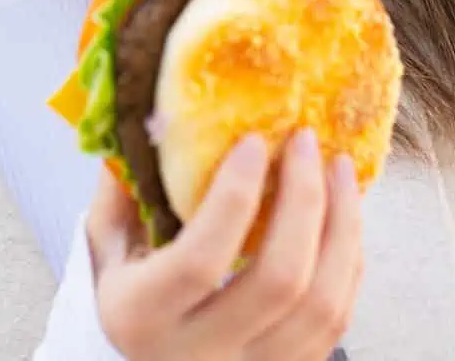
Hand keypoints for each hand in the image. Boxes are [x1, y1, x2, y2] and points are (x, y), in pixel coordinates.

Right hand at [86, 129, 363, 360]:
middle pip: (279, 281)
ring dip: (342, 226)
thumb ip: (124, 188)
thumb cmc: (125, 297)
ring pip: (322, 306)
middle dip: (304, 200)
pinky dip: (348, 260)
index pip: (201, 260)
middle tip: (306, 142)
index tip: (253, 141)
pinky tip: (343, 216)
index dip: (235, 197)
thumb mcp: (106, 245)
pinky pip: (337, 320)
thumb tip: (157, 117)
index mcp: (143, 317)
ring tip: (339, 169)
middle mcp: (201, 354)